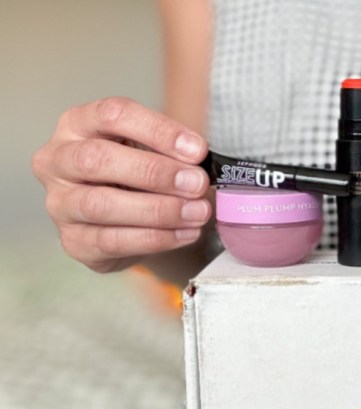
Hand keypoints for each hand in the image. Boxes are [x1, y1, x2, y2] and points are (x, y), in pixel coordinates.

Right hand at [32, 97, 210, 272]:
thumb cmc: (138, 176)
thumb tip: (200, 165)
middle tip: (197, 183)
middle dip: (155, 172)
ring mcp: (59, 203)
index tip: (197, 150)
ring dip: (158, 210)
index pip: (112, 114)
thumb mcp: (153, 151)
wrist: (126, 224)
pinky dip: (155, 238)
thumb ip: (173, 152)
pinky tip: (185, 233)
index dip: (158, 131)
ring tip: (197, 212)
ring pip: (101, 204)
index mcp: (78, 124)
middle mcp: (58, 160)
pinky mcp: (73, 241)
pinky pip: (111, 241)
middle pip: (98, 158)